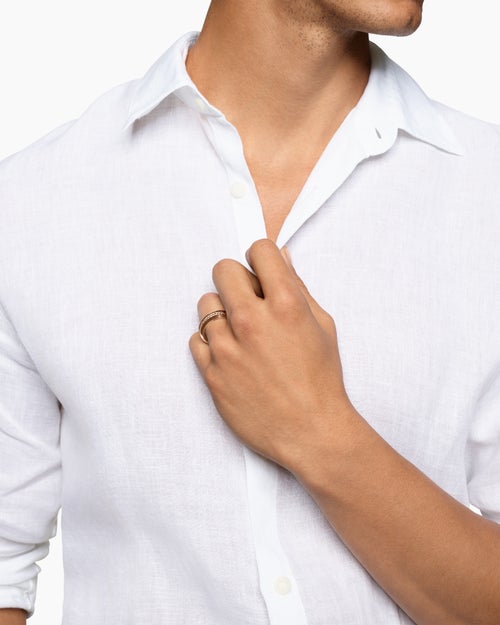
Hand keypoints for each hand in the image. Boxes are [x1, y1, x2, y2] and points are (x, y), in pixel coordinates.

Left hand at [189, 239, 357, 473]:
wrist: (311, 432)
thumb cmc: (321, 380)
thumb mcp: (323, 326)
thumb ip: (299, 288)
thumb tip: (281, 257)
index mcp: (286, 305)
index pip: (259, 250)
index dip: (261, 257)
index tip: (261, 271)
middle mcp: (253, 321)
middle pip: (223, 270)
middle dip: (236, 279)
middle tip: (248, 299)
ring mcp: (228, 348)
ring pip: (205, 303)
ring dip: (221, 312)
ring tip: (240, 333)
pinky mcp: (211, 372)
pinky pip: (195, 339)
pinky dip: (210, 343)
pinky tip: (231, 354)